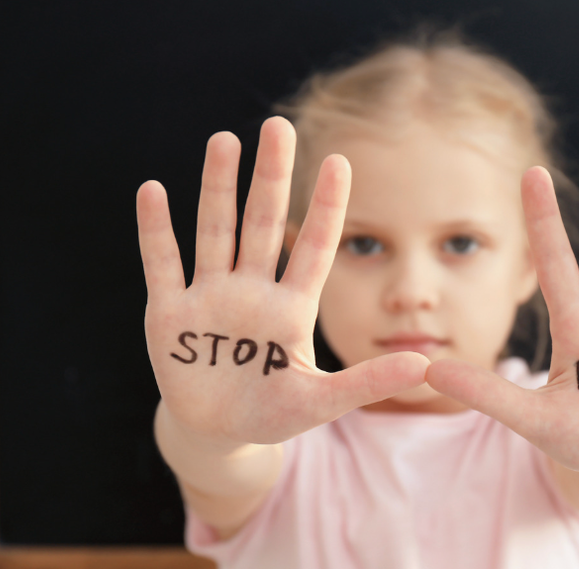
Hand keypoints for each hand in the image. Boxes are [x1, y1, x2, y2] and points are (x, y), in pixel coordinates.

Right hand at [137, 117, 428, 445]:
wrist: (220, 434)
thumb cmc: (275, 413)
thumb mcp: (323, 401)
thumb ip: (368, 382)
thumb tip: (425, 365)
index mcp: (291, 308)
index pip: (314, 247)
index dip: (328, 207)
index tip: (340, 161)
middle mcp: (253, 291)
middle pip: (263, 224)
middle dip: (271, 177)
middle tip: (278, 126)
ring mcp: (211, 297)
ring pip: (216, 232)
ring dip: (217, 188)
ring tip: (225, 140)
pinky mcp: (171, 314)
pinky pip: (163, 265)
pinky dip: (156, 231)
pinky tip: (153, 191)